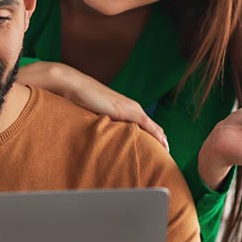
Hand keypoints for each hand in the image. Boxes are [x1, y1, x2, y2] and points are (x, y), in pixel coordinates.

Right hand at [22, 61, 168, 150]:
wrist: (74, 85)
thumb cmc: (82, 100)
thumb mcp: (96, 114)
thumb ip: (103, 123)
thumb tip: (101, 137)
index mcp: (126, 108)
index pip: (145, 125)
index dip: (154, 137)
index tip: (159, 150)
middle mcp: (131, 107)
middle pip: (153, 127)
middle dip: (161, 140)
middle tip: (166, 156)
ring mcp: (130, 107)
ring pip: (152, 126)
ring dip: (161, 140)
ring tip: (166, 154)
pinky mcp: (125, 109)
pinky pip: (146, 124)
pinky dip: (156, 134)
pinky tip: (162, 144)